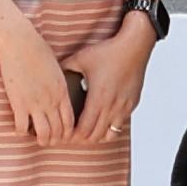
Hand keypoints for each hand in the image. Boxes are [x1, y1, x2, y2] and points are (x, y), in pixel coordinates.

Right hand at [0, 5, 81, 143]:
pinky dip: (21, 132)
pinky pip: (21, 127)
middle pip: (58, 131)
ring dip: (42, 140)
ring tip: (39, 140)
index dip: (68, 133)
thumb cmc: (37, 48)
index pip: (70, 121)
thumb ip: (60, 83)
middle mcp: (51, 101)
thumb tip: (61, 91)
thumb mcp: (56, 67)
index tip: (64, 135)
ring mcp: (35, 103)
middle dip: (56, 140)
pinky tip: (20, 130)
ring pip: (43, 133)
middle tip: (52, 141)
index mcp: (61, 91)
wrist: (20, 41)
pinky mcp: (18, 103)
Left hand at [66, 10, 157, 146]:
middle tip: (72, 136)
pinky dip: (109, 128)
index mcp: (98, 99)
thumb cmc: (108, 51)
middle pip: (95, 136)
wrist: (134, 46)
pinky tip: (102, 120)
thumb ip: (64, 68)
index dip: (73, 136)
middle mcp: (112, 107)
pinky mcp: (132, 105)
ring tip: (87, 131)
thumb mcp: (81, 58)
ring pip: (109, 135)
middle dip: (82, 139)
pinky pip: (120, 125)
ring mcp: (124, 108)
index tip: (65, 133)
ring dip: (97, 136)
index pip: (84, 130)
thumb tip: (51, 74)